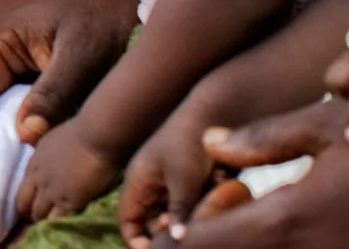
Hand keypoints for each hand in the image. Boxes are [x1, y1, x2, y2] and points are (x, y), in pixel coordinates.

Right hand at [0, 0, 139, 166]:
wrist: (122, 8)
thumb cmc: (99, 21)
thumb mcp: (83, 54)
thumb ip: (54, 93)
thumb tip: (26, 136)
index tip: (2, 150)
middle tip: (17, 162)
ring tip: (28, 160)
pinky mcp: (15, 98)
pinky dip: (10, 148)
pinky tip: (37, 153)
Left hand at [17, 120, 122, 221]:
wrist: (95, 137)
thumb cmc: (81, 132)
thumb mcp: (52, 142)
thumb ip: (47, 156)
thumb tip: (50, 162)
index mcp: (34, 163)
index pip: (22, 189)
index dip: (24, 200)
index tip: (29, 207)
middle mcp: (37, 179)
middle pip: (24, 204)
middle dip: (28, 214)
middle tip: (34, 222)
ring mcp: (51, 192)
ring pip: (39, 215)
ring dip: (42, 221)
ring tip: (48, 229)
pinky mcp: (68, 202)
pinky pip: (57, 220)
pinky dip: (58, 224)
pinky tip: (63, 228)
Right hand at [119, 103, 222, 247]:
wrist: (214, 112)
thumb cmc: (190, 142)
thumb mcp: (184, 179)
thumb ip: (179, 210)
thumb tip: (176, 239)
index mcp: (138, 182)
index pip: (128, 220)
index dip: (136, 239)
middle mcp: (152, 184)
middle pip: (155, 221)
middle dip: (172, 226)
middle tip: (188, 225)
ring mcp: (172, 182)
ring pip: (180, 213)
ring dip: (194, 210)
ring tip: (209, 189)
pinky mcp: (192, 180)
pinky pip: (197, 201)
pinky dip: (208, 197)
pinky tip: (220, 178)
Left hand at [177, 101, 348, 247]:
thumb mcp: (328, 129)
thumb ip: (263, 139)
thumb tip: (209, 142)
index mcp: (288, 221)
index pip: (205, 241)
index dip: (178, 238)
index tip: (161, 232)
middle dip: (210, 238)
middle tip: (206, 216)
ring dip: (245, 241)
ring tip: (243, 213)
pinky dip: (282, 242)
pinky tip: (287, 220)